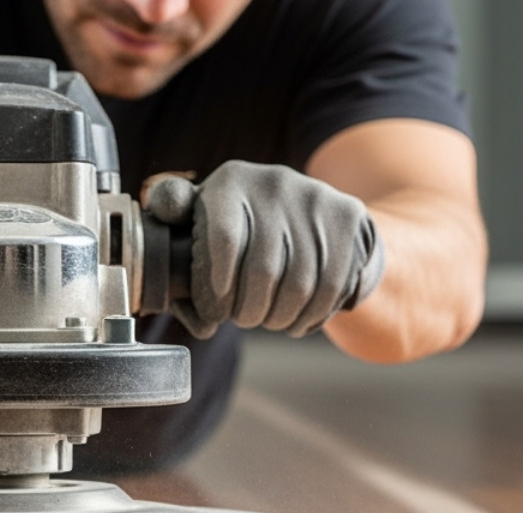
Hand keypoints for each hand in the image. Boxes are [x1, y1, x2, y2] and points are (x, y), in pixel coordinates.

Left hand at [145, 161, 384, 338]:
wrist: (308, 208)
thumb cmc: (237, 227)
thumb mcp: (199, 224)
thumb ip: (175, 258)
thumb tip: (183, 281)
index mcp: (230, 182)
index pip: (224, 239)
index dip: (219, 284)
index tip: (217, 308)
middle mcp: (274, 181)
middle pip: (263, 270)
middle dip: (249, 310)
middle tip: (244, 320)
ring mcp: (315, 196)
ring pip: (299, 283)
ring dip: (281, 317)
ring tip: (270, 322)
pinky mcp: (347, 215)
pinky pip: (331, 285)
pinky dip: (311, 315)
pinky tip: (297, 322)